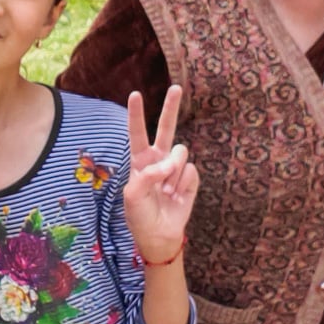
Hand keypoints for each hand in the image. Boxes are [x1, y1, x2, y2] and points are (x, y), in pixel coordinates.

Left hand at [123, 86, 199, 263]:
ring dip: (173, 173)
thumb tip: (170, 163)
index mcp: (140, 160)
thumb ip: (148, 175)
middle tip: (176, 88)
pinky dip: (183, 185)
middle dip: (171, 108)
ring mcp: (175, 169)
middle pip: (167, 128)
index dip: (136, 115)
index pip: (137, 133)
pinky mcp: (190, 179)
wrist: (158, 236)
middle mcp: (158, 159)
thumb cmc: (140, 215)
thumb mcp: (133, 195)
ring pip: (180, 154)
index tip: (135, 95)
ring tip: (166, 192)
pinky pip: (190, 172)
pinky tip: (177, 196)